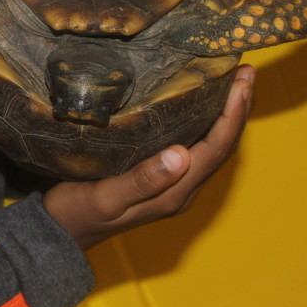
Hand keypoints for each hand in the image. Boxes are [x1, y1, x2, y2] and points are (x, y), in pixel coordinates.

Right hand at [43, 65, 254, 251]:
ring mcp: (173, 186)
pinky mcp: (162, 179)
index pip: (214, 149)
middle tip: (246, 71)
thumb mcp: (105, 198)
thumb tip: (182, 155)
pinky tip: (200, 104)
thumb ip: (142, 180)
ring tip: (233, 81)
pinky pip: (196, 147)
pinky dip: (207, 123)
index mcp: (174, 193)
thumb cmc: (77, 213)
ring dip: (226, 114)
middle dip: (238, 109)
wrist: (60, 235)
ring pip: (211, 146)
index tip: (241, 81)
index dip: (233, 115)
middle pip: (221, 147)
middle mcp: (181, 190)